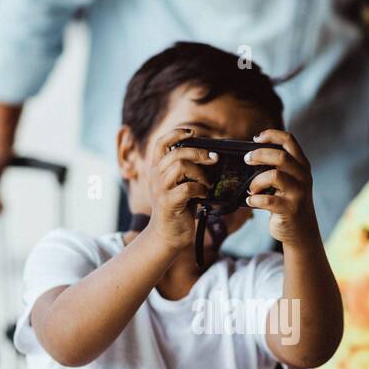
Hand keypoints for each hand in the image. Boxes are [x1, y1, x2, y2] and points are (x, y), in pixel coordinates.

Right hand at [146, 129, 219, 250]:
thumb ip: (187, 170)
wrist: (167, 235)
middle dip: (199, 153)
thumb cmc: (177, 209)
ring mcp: (161, 190)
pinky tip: (204, 195)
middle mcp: (155, 177)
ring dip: (199, 172)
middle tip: (213, 159)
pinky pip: (187, 188)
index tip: (192, 132)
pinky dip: (200, 189)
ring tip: (207, 182)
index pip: (161, 143)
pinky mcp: (169, 204)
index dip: (176, 133)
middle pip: (176, 153)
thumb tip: (210, 156)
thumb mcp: (178, 185)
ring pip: (180, 166)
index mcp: (156, 169)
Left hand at [244, 129, 316, 245]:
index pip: (289, 140)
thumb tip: (251, 154)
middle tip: (246, 160)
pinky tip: (251, 201)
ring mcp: (298, 193)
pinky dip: (254, 200)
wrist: (302, 231)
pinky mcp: (290, 209)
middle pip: (281, 156)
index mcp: (302, 165)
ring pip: (275, 176)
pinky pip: (268, 200)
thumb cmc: (289, 202)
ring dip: (256, 181)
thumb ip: (278, 167)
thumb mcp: (290, 181)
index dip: (271, 135)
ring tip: (250, 189)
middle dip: (259, 155)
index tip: (256, 138)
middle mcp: (303, 176)